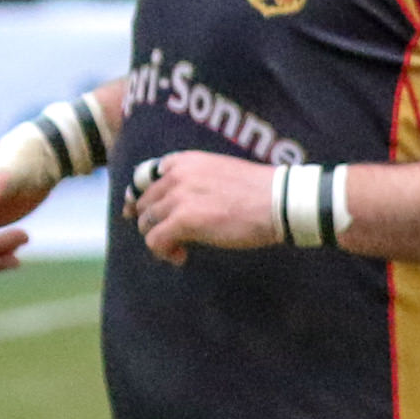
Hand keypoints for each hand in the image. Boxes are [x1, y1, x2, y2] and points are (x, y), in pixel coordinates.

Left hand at [126, 152, 292, 263]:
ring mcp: (178, 198)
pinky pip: (155, 240)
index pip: (145, 177)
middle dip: (151, 223)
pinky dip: (163, 252)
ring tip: (178, 251)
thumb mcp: (223, 173)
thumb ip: (199, 181)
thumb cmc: (262, 192)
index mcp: (184, 162)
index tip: (140, 213)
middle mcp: (175, 175)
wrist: (279, 201)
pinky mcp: (183, 221)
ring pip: (146, 222)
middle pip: (144, 203)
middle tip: (169, 240)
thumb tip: (192, 203)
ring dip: (159, 239)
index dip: (140, 197)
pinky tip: (180, 256)